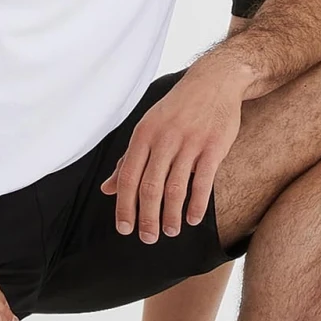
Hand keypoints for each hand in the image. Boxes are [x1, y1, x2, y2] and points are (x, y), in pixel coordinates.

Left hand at [101, 70, 243, 243]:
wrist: (214, 81)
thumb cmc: (177, 108)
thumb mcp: (148, 127)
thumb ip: (128, 159)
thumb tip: (107, 189)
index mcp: (143, 134)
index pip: (128, 177)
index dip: (124, 206)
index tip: (124, 229)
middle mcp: (164, 138)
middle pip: (150, 187)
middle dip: (147, 218)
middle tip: (147, 238)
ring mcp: (189, 142)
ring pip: (175, 188)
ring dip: (171, 216)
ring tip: (170, 231)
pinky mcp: (213, 146)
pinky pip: (203, 182)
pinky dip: (197, 204)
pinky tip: (194, 219)